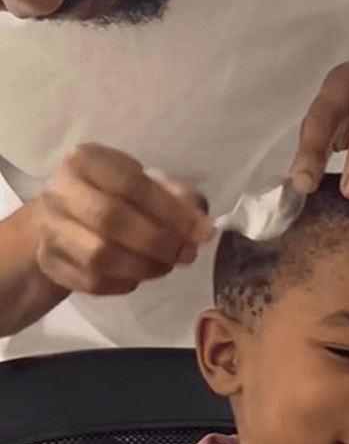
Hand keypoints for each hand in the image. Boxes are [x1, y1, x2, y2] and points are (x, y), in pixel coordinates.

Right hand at [34, 143, 215, 294]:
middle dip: (158, 240)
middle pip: (110, 219)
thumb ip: (179, 200)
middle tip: (187, 254)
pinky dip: (124, 282)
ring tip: (166, 265)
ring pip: (99, 255)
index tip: (203, 232)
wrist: (66, 219)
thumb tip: (202, 228)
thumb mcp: (149, 185)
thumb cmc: (118, 197)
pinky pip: (92, 281)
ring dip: (143, 266)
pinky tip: (140, 274)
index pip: (132, 184)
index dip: (173, 211)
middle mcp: (61, 191)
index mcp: (88, 161)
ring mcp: (51, 228)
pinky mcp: (51, 263)